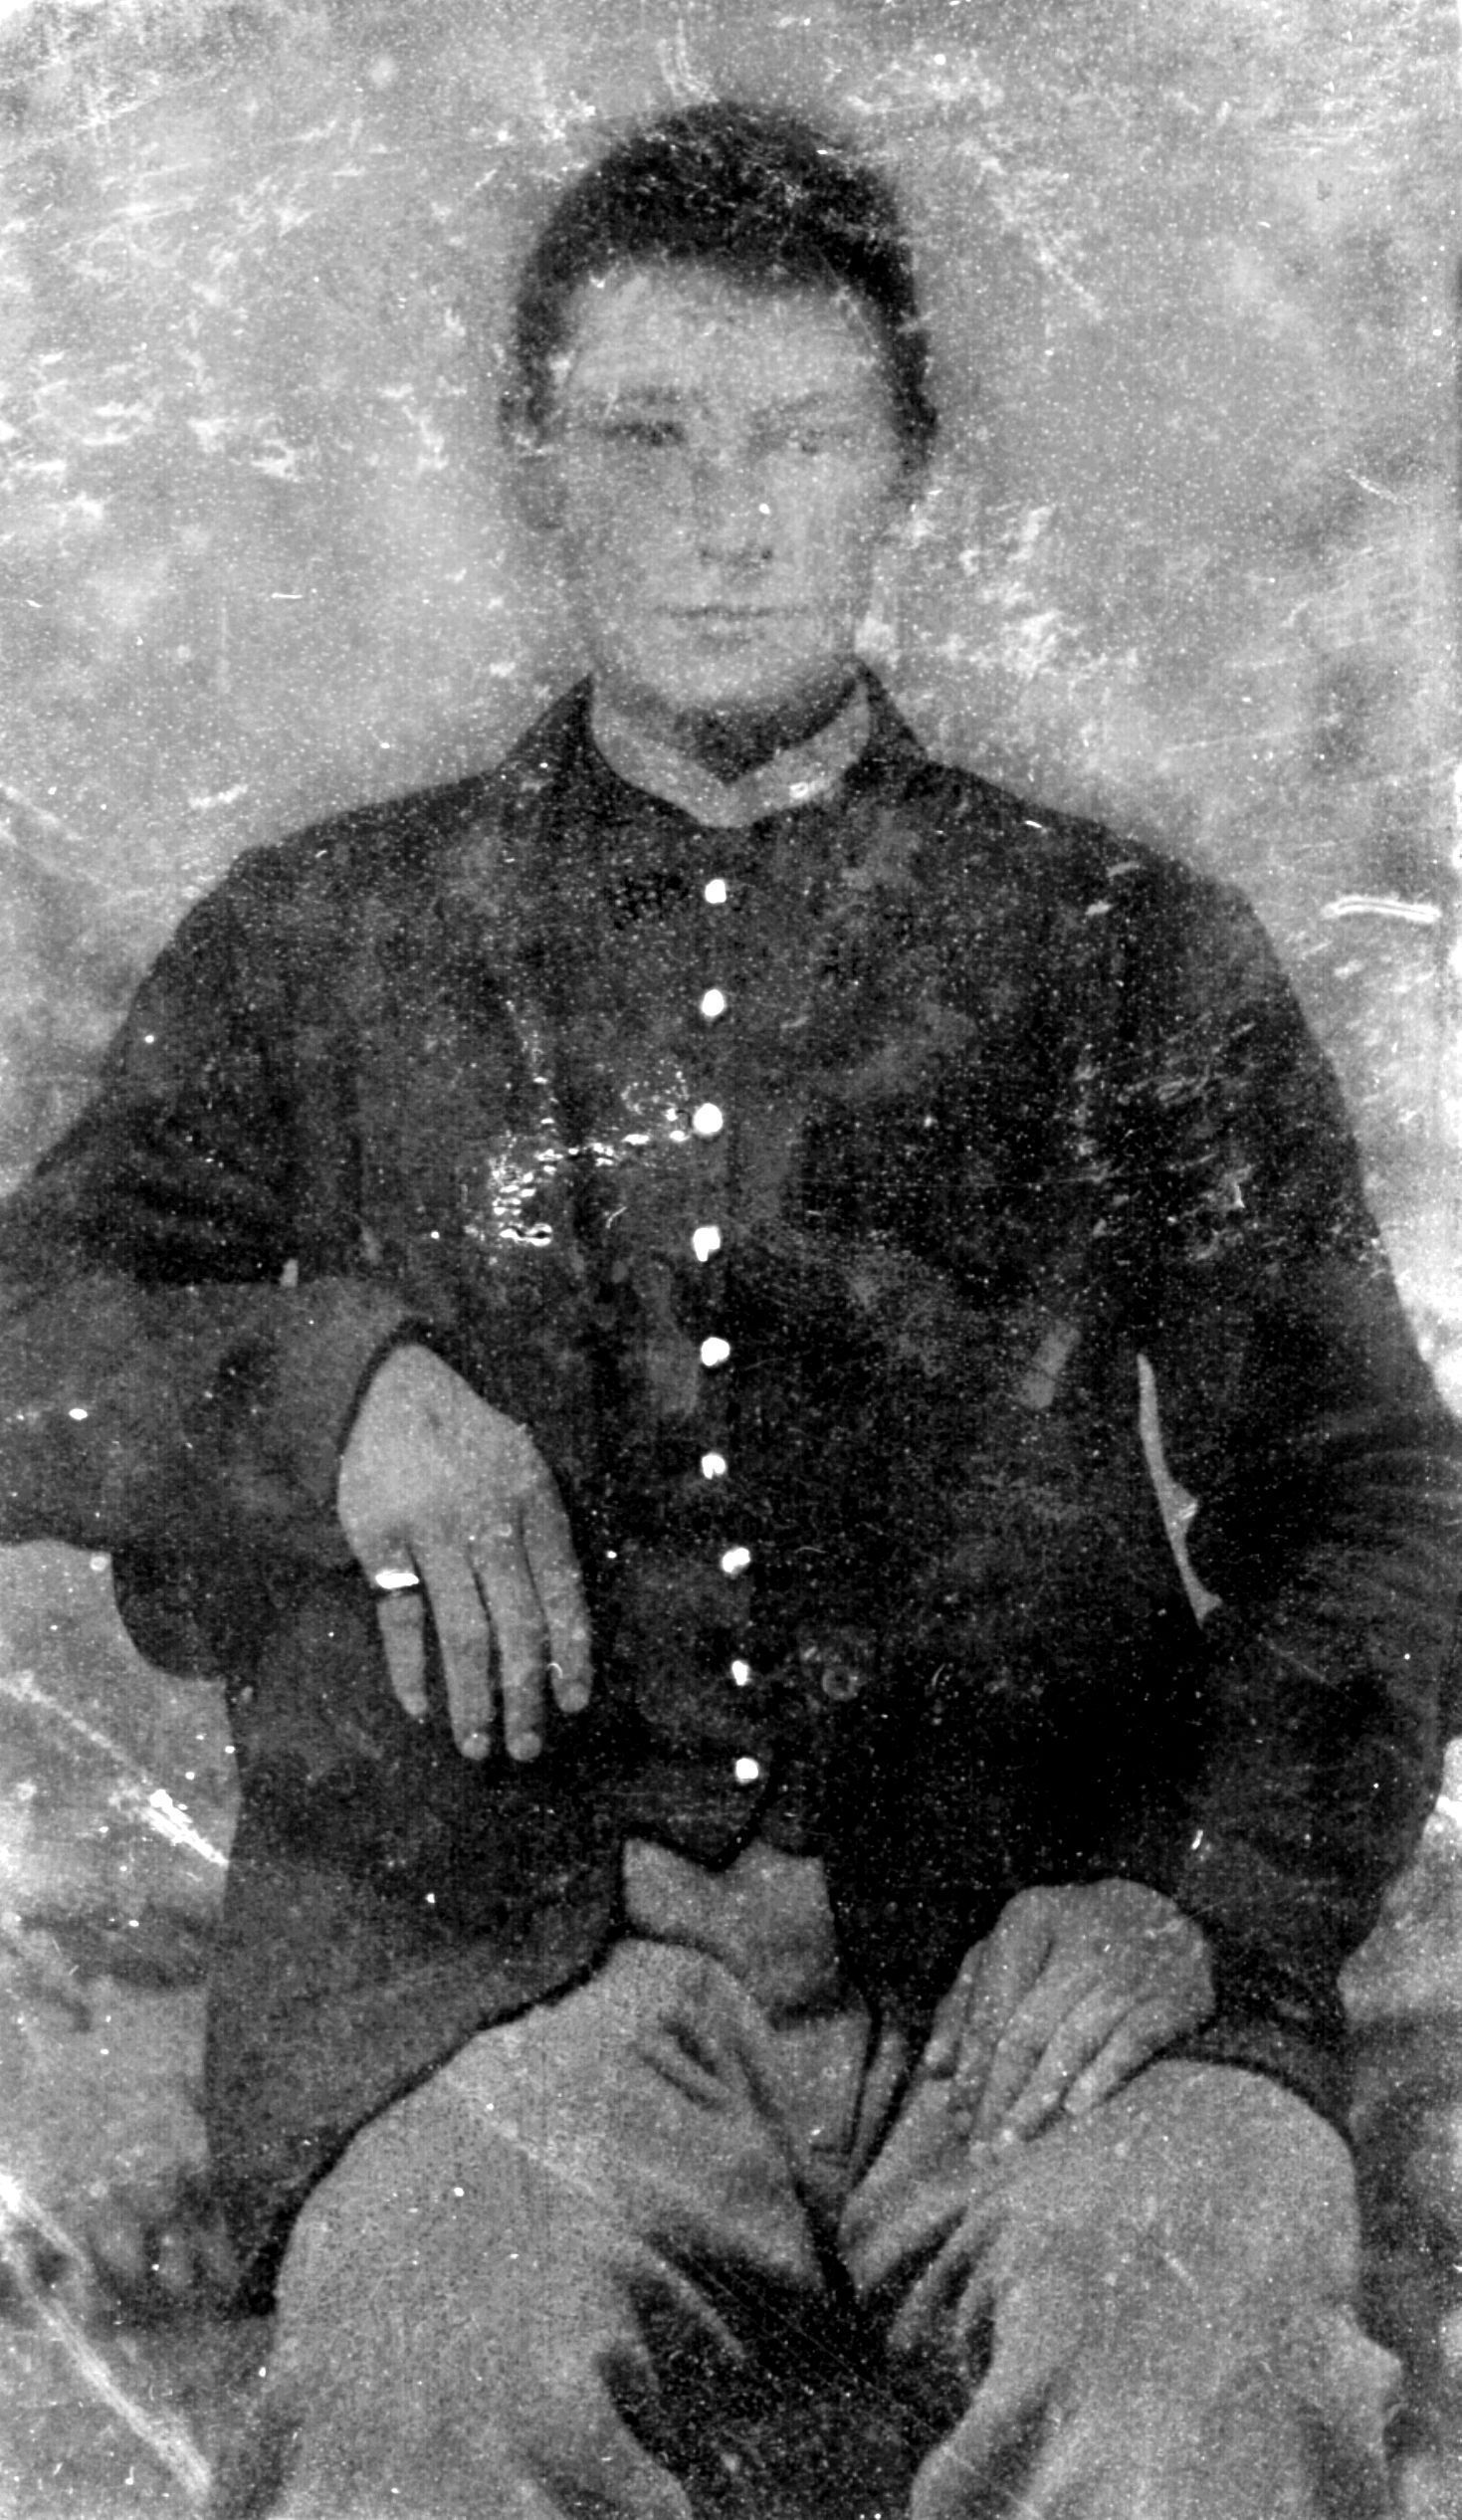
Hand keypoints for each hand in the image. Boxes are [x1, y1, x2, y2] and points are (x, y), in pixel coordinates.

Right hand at [337, 1344, 591, 1762]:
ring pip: (462, 1632)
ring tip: (477, 1746)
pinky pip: (399, 1619)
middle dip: (526, 1694)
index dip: (573, 1653)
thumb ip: (543, 1542)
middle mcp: (489, 1520)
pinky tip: (420, 1708)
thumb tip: (560, 1640)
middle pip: (518, 1625)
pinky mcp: (380, 1543)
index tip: (573, 1704)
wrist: (388, 1394)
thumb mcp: (523, 1473)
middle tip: (527, 1748)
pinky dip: (408, 1668)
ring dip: (472, 1698)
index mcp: (535, 1502)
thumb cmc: (468, 1445)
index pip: (564, 1593)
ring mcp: (432, 1533)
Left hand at [922, 1878, 1213, 2143]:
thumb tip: (936, 2068)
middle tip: (979, 2148)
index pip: (990, 2005)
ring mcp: (1127, 1969)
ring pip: (1071, 2043)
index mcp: (1029, 1917)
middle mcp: (1078, 1939)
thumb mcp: (1016, 1949)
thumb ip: (970, 2001)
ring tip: (1011, 2144)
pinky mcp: (1172, 1998)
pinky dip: (1102, 2077)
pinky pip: (1131, 2044)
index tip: (955, 2112)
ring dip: (1037, 2100)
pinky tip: (1075, 2112)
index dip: (970, 2064)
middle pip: (1025, 2032)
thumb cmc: (1070, 1941)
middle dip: (997, 2095)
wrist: (1167, 1917)